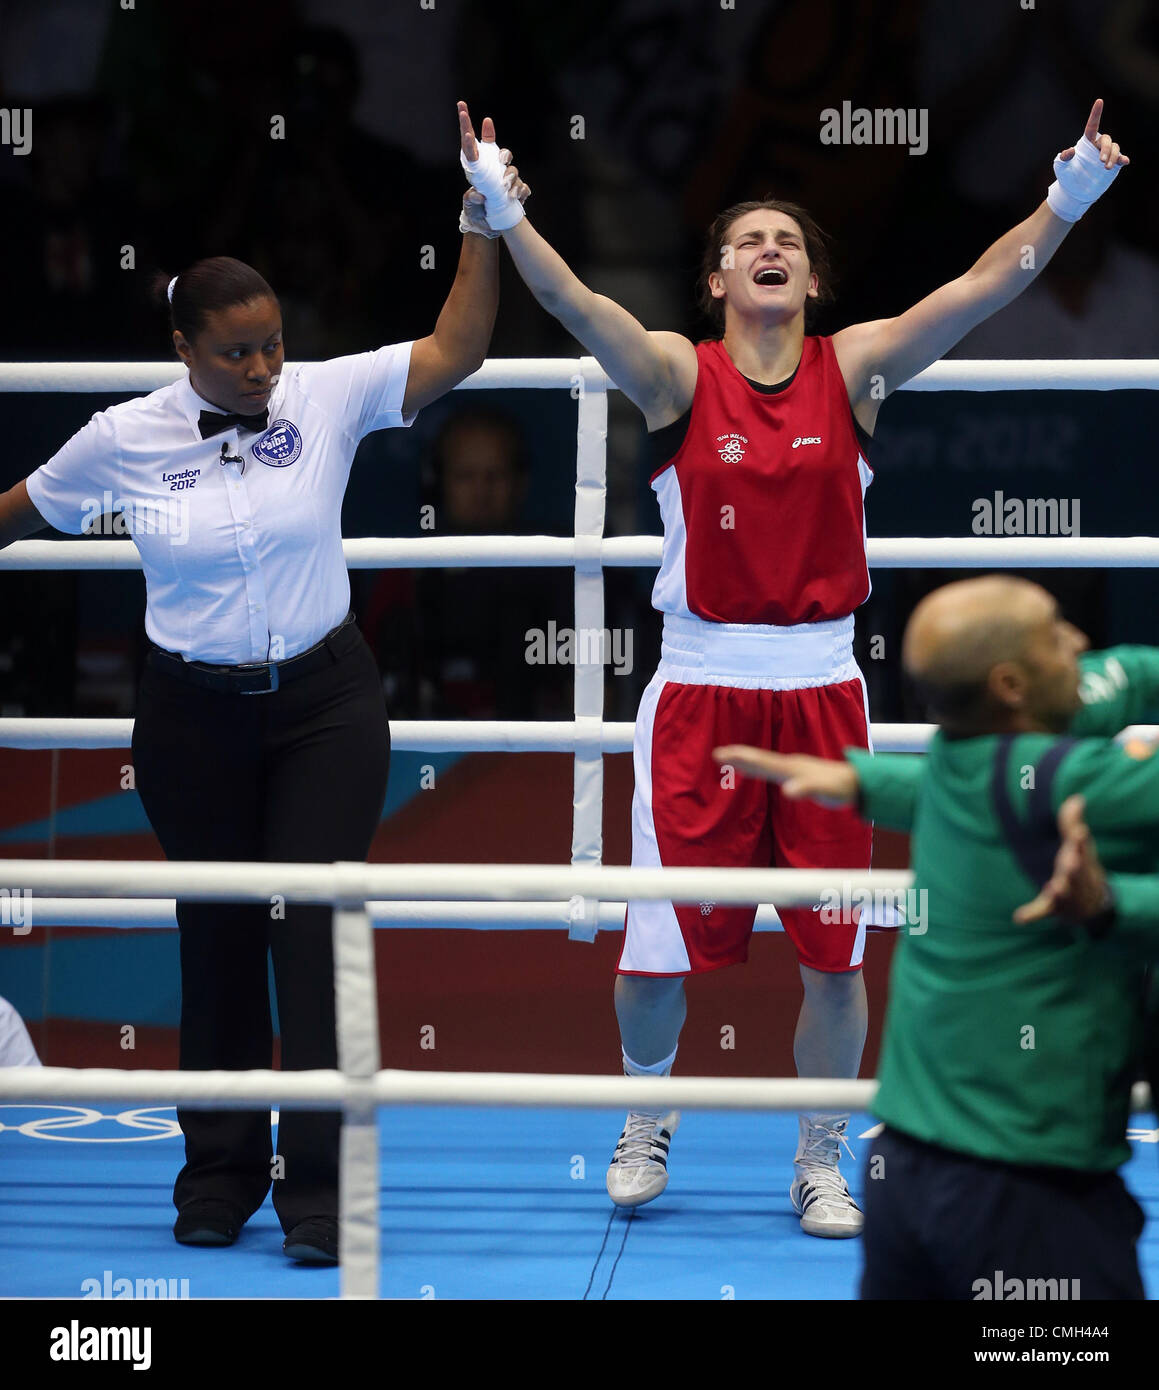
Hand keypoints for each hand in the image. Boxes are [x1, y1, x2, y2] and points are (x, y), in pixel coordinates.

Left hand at [458, 100, 527, 231]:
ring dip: (509, 178)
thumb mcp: (470, 208)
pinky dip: (520, 191)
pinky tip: (515, 198)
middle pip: (500, 152)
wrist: (493, 226)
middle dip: (500, 150)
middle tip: (498, 154)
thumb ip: (471, 200)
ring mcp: (507, 179)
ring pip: (512, 170)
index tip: (462, 112)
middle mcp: (493, 170)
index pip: (472, 146)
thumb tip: (478, 194)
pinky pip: (523, 186)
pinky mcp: (517, 190)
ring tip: (505, 190)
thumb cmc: (477, 215)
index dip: (467, 126)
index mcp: (478, 169)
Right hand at [712, 745, 858, 808]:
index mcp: (790, 767)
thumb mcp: (824, 790)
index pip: (761, 761)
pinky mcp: (794, 775)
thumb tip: (786, 792)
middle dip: (737, 756)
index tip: (722, 754)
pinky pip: (769, 770)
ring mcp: (791, 768)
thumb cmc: (839, 787)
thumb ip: (805, 789)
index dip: (742, 758)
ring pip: (762, 763)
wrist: (856, 781)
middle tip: (716, 754)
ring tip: (725, 758)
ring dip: (744, 761)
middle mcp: (789, 764)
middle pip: (758, 759)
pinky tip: (750, 770)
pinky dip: (755, 768)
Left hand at [1013, 795, 1108, 924]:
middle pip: (1075, 871)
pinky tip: (1019, 918)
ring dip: (1059, 890)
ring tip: (1054, 887)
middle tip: (1071, 861)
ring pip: (1063, 893)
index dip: (1080, 840)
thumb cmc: (1083, 868)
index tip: (1081, 832)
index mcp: (1081, 859)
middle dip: (1074, 867)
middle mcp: (1076, 877)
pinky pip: (1043, 911)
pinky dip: (1032, 914)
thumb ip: (1072, 822)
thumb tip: (1076, 798)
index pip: (1082, 848)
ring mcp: (1066, 894)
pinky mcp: (1055, 908)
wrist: (1095, 905)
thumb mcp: (1080, 846)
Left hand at [1057, 98, 1128, 171]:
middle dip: (1105, 149)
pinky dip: (1123, 159)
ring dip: (1113, 156)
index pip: (1092, 125)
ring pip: (1115, 148)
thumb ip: (1064, 157)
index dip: (1096, 114)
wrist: (1074, 191)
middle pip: (1106, 140)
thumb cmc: (1066, 175)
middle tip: (1100, 161)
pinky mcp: (1112, 165)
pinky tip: (1124, 161)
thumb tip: (1070, 151)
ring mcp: (1106, 155)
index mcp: (1086, 142)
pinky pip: (1121, 158)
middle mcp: (1097, 146)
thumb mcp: (1061, 165)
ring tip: (1106, 168)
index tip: (1099, 101)